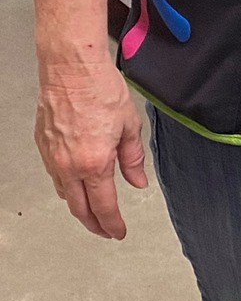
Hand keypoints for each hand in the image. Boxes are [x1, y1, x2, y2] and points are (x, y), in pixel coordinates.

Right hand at [35, 57, 147, 239]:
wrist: (71, 68)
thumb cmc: (100, 89)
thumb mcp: (129, 126)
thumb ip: (133, 158)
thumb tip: (137, 181)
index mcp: (94, 163)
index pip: (104, 206)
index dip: (112, 224)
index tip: (118, 232)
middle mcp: (69, 165)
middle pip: (80, 208)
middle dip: (94, 224)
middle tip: (105, 230)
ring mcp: (53, 157)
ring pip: (64, 193)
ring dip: (79, 206)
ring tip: (92, 210)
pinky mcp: (43, 146)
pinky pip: (55, 175)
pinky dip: (67, 186)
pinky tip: (76, 183)